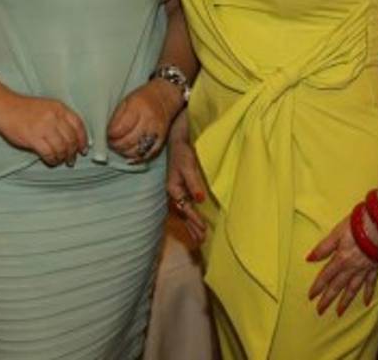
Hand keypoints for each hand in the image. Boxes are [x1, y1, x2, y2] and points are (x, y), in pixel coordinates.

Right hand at [0, 95, 87, 166]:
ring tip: (61, 161)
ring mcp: (44, 127)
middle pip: (71, 138)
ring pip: (61, 148)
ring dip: (63, 157)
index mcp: (59, 108)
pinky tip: (51, 161)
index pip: (78, 125)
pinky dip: (52, 159)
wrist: (5, 109)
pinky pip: (49, 153)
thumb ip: (61, 118)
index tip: (83, 148)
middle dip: (73, 152)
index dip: (83, 139)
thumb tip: (73, 137)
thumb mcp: (48, 107)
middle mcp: (54, 117)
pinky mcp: (34, 138)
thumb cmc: (25, 109)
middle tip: (72, 159)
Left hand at [108, 80, 179, 162]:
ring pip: (137, 150)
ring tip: (118, 147)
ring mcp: (156, 132)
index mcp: (139, 108)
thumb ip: (117, 116)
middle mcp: (149, 121)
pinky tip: (129, 155)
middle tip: (110, 142)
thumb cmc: (143, 97)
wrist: (165, 97)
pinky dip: (136, 158)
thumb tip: (108, 133)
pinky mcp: (161, 140)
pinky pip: (147, 154)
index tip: (107, 133)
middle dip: (116, 144)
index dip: (111, 134)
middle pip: (129, 140)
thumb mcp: (126, 100)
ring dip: (124, 152)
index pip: (121, 127)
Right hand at [166, 114, 207, 242]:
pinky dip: (190, 215)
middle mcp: (174, 191)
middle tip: (202, 242)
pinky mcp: (181, 185)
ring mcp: (177, 189)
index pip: (186, 209)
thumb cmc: (183, 150)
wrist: (177, 136)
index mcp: (173, 188)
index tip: (204, 231)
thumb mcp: (187, 164)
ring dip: (190, 224)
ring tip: (198, 237)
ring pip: (184, 211)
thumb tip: (200, 199)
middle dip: (191, 228)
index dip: (195, 221)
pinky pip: (186, 205)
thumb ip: (193, 182)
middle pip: (183, 214)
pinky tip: (195, 219)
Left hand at [306, 209, 377, 315]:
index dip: (318, 286)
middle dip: (328, 299)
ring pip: (353, 288)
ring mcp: (364, 269)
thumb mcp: (336, 233)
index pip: (326, 276)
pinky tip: (366, 302)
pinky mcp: (375, 267)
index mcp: (340, 258)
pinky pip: (371, 283)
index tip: (311, 297)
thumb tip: (309, 259)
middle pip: (337, 286)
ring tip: (339, 313)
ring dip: (346, 301)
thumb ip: (324, 247)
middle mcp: (351, 267)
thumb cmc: (357, 225)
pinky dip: (368, 293)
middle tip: (320, 311)